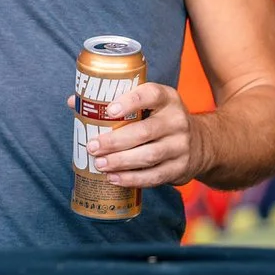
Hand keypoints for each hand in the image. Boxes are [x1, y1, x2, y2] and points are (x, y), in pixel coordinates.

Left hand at [80, 82, 201, 187]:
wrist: (201, 143)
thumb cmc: (160, 119)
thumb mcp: (148, 104)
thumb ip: (115, 101)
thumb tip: (73, 101)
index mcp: (167, 98)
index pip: (150, 95)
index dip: (129, 102)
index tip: (109, 111)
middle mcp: (177, 120)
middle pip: (145, 131)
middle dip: (115, 141)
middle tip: (92, 146)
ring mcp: (181, 146)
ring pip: (149, 156)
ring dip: (121, 162)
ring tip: (100, 164)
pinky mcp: (180, 168)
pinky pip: (154, 176)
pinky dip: (132, 179)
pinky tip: (114, 178)